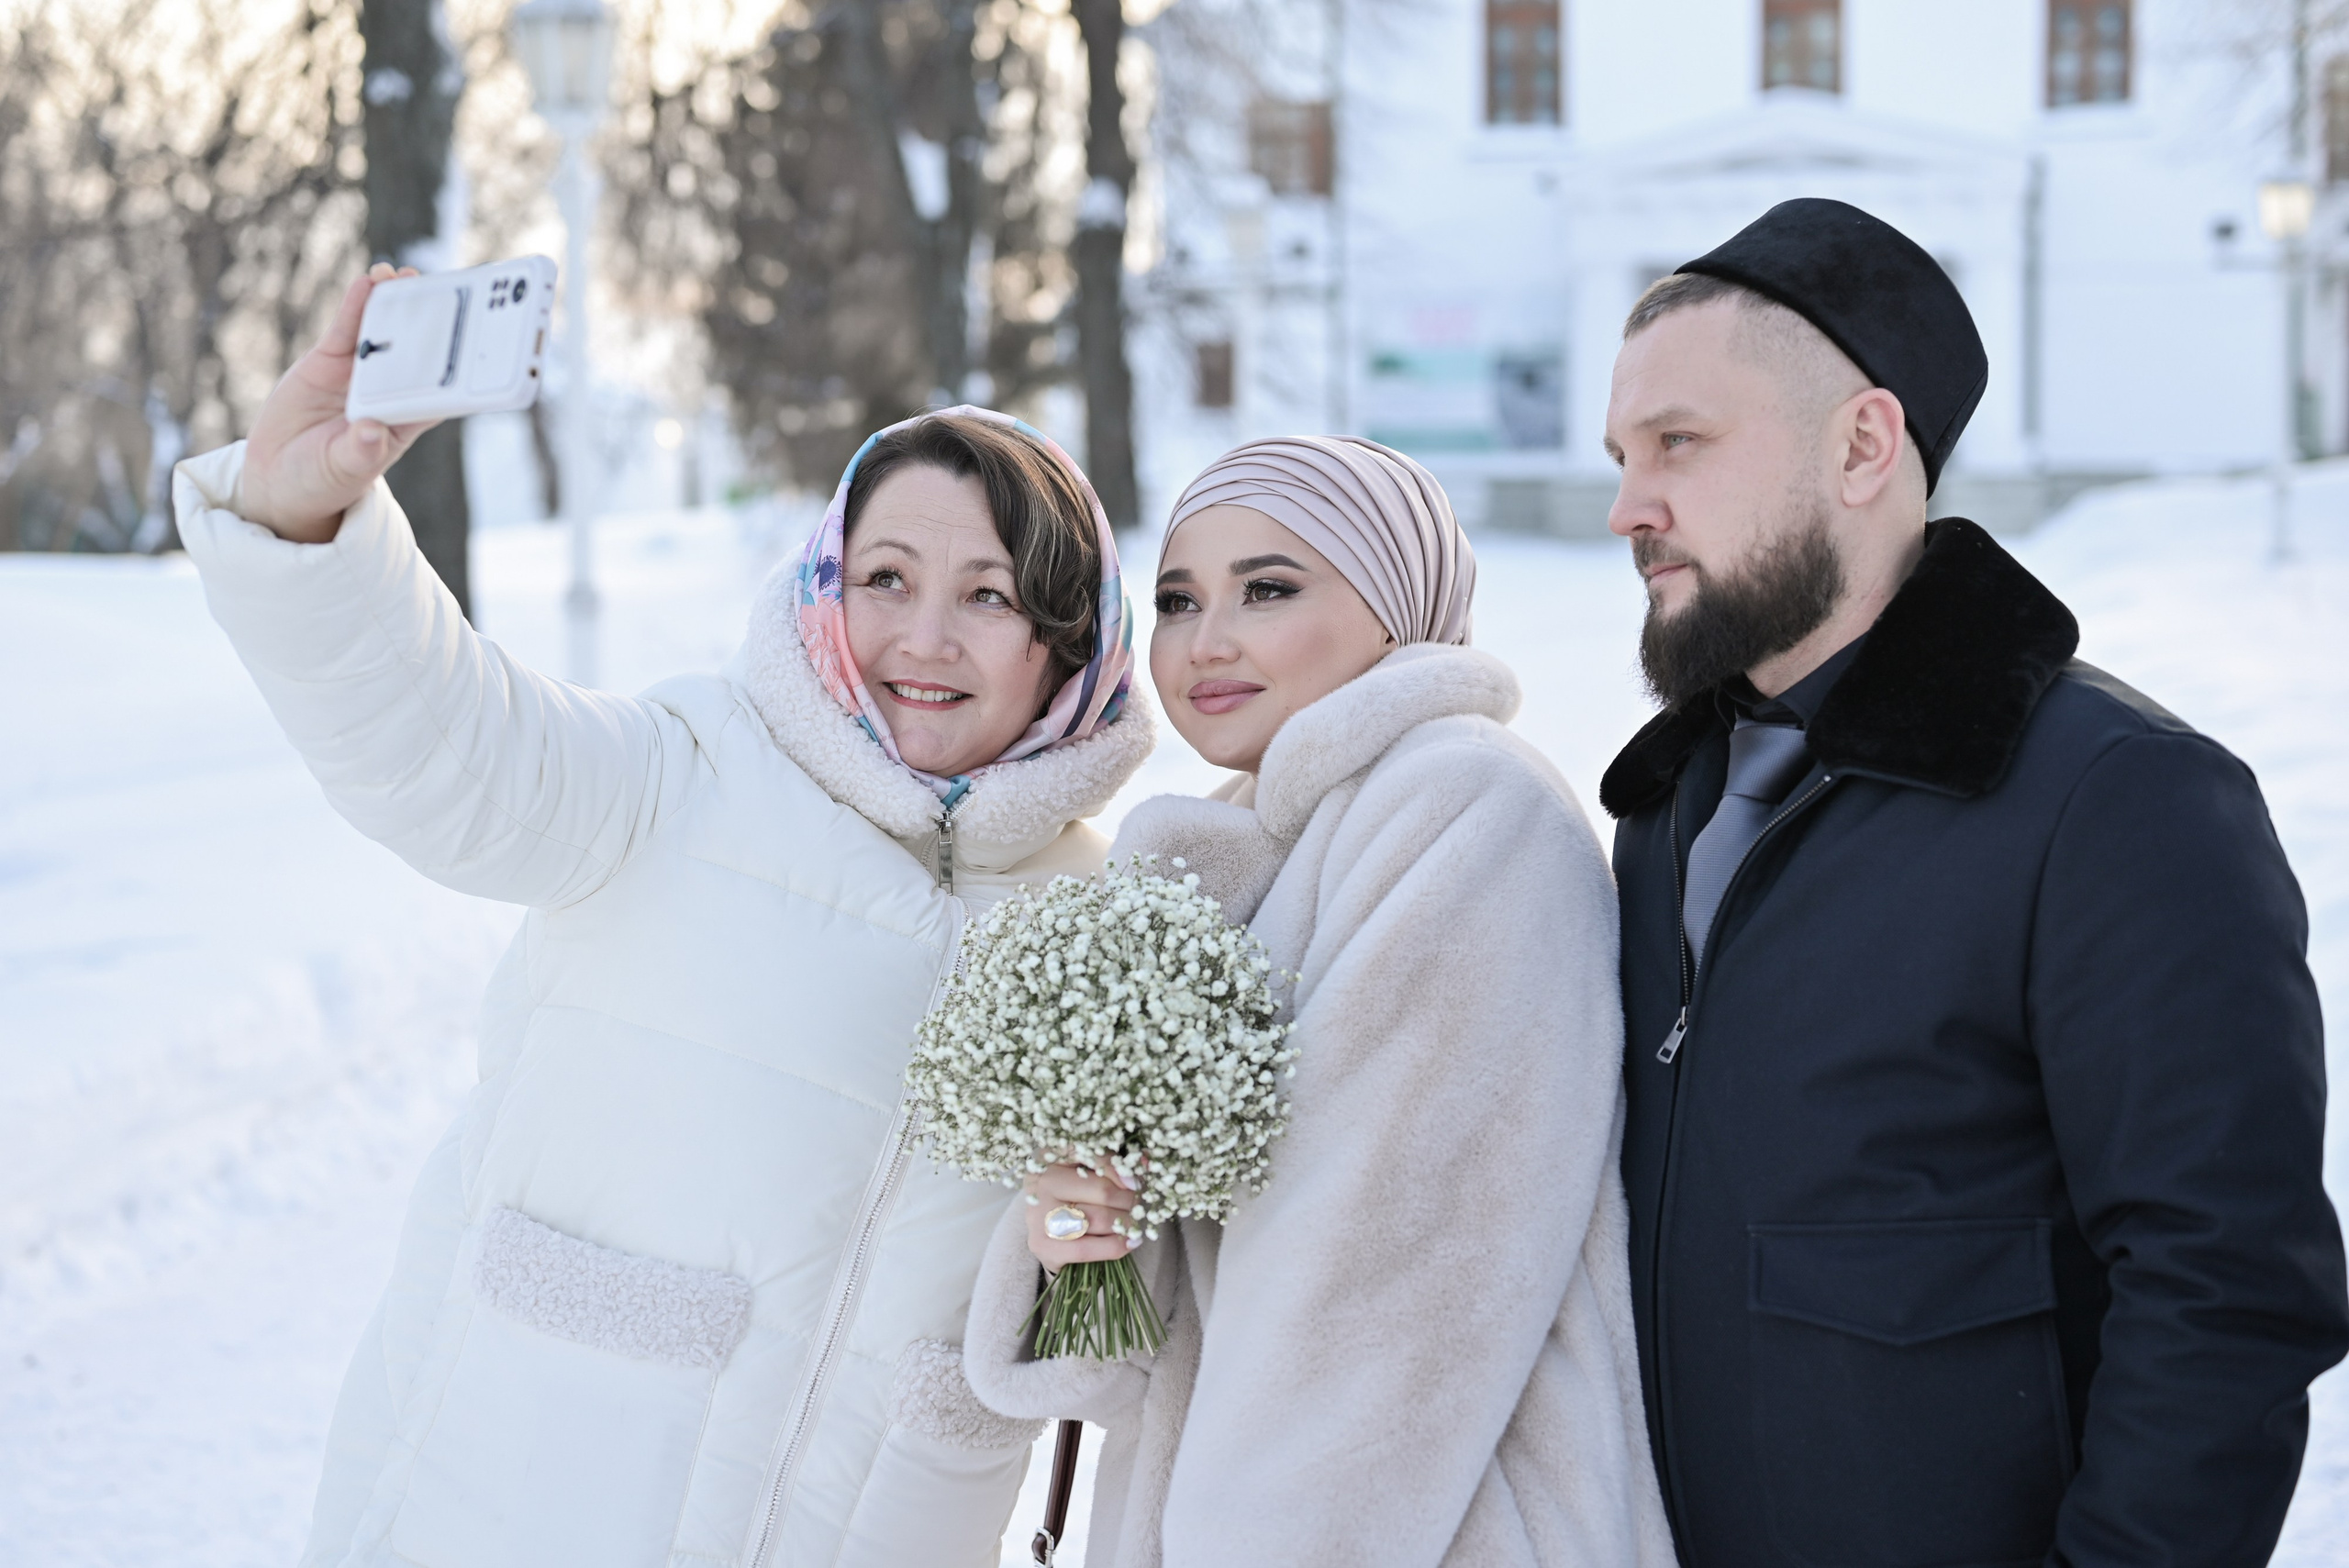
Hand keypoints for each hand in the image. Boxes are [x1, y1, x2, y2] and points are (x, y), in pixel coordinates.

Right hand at [239, 264, 438, 541]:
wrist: (277, 476)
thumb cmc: (321, 480)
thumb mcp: (341, 471)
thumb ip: (357, 453)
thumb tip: (372, 433)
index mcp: (405, 421)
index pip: (442, 389)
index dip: (462, 366)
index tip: (484, 339)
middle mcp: (388, 392)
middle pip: (418, 352)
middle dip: (433, 322)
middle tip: (449, 290)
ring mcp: (359, 373)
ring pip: (383, 333)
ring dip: (395, 303)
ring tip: (406, 276)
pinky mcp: (328, 361)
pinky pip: (345, 329)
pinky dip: (356, 306)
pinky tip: (368, 283)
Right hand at [1024, 1161, 1140, 1271]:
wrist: (1044, 1232)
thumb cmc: (1072, 1194)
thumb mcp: (1086, 1170)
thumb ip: (1113, 1163)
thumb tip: (1148, 1164)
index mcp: (1051, 1154)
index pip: (1092, 1153)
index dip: (1120, 1168)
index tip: (1137, 1182)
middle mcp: (1041, 1182)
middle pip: (1104, 1191)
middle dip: (1131, 1201)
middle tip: (1139, 1206)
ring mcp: (1039, 1215)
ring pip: (1100, 1219)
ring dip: (1127, 1223)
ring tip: (1134, 1223)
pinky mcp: (1044, 1245)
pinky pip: (1089, 1248)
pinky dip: (1116, 1246)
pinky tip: (1130, 1243)